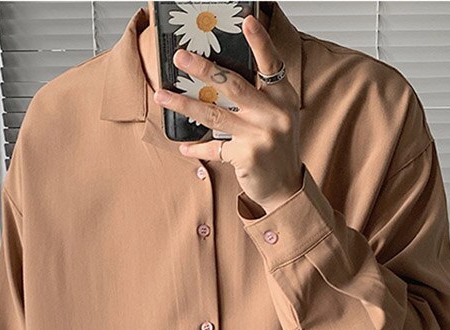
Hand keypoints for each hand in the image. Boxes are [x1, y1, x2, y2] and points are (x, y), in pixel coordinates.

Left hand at [153, 13, 302, 214]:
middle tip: (180, 57)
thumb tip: (220, 76)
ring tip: (163, 95)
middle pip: (233, 85)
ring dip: (184, 104)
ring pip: (214, 115)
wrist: (285, 187)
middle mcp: (274, 115)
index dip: (259, 43)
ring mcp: (260, 137)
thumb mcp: (277, 117)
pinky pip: (214, 149)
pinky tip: (184, 146)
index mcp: (283, 99)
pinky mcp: (246, 157)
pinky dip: (197, 148)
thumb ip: (258, 97)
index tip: (247, 21)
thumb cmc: (277, 148)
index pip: (271, 65)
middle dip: (204, 69)